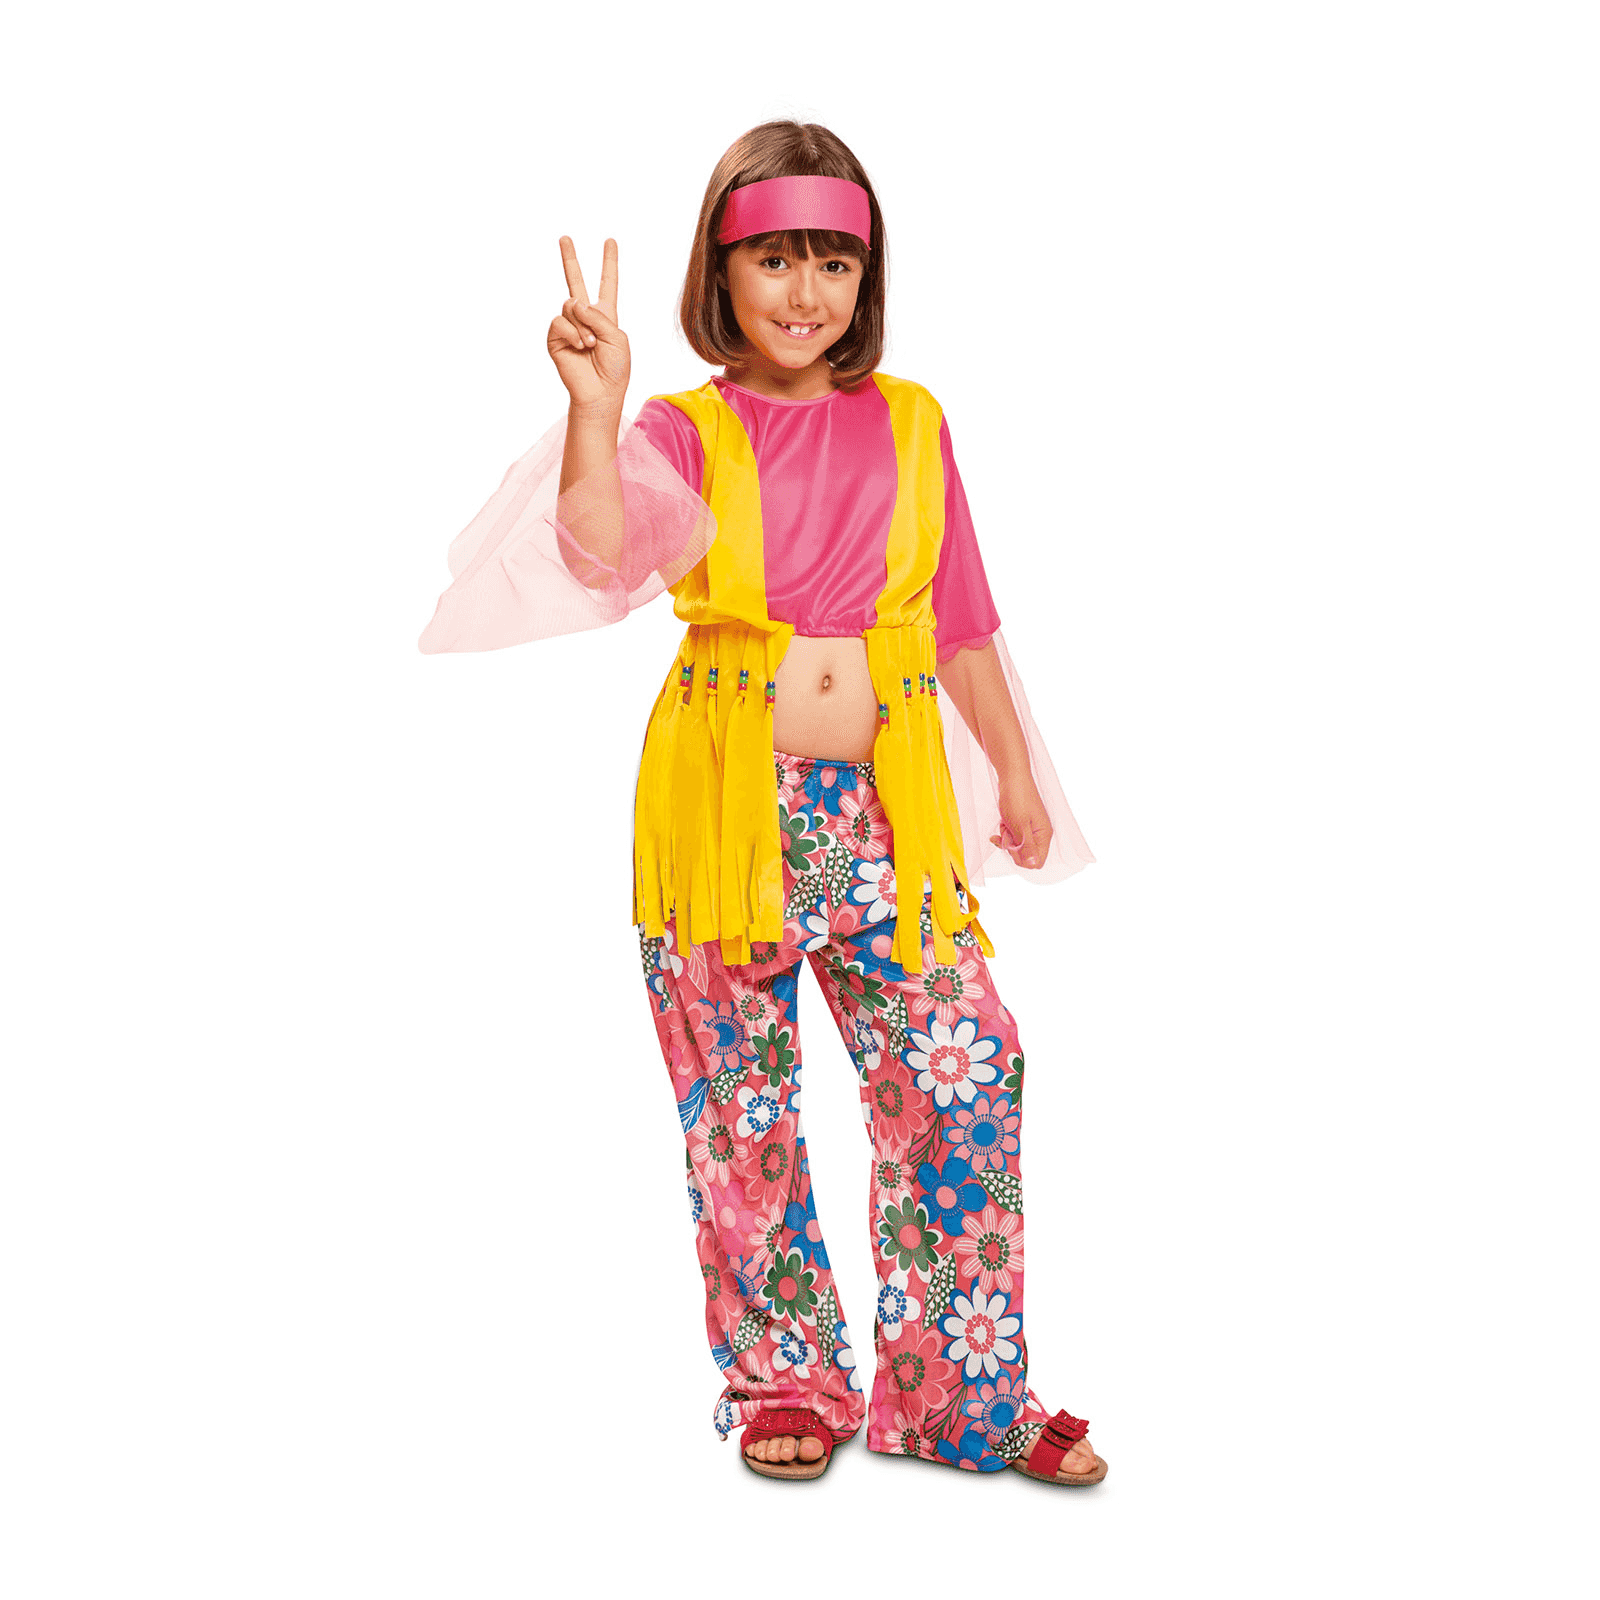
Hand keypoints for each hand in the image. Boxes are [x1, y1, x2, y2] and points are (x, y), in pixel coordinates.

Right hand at [548, 235, 629, 416]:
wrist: (600, 393)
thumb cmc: (615, 368)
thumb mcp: (617, 336)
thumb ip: (598, 315)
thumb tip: (573, 302)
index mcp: (605, 315)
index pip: (608, 284)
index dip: (609, 263)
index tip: (610, 241)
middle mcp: (585, 317)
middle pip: (575, 281)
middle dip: (570, 259)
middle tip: (565, 238)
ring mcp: (569, 326)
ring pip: (570, 305)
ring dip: (583, 325)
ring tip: (590, 346)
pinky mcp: (555, 337)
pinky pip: (560, 321)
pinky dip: (572, 333)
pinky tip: (580, 346)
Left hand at [991, 773, 1052, 869]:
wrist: (1012, 776)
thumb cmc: (1017, 797)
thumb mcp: (1020, 825)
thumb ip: (1026, 846)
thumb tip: (1033, 864)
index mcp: (1043, 835)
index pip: (1037, 862)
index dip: (1021, 858)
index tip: (1012, 845)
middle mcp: (1040, 834)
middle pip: (1026, 855)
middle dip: (1012, 847)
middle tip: (1007, 831)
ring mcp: (1032, 828)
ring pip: (1018, 846)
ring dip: (1008, 838)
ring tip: (1005, 823)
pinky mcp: (1023, 823)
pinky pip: (1014, 836)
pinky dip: (1006, 832)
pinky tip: (1003, 823)